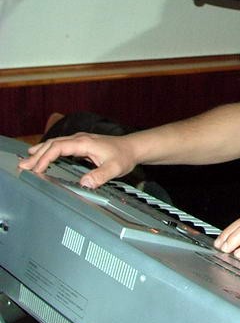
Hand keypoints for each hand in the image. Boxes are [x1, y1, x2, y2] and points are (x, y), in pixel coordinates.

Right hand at [18, 133, 135, 187]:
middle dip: (37, 155)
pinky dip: (48, 151)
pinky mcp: (81, 144)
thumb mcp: (115, 168)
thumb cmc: (124, 156)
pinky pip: (60, 145)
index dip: (45, 158)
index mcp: (84, 143)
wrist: (133, 148)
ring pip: (55, 143)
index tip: (36, 169)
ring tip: (27, 162)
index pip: (58, 148)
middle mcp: (80, 139)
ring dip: (40, 152)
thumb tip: (85, 183)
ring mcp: (80, 140)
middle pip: (52, 144)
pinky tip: (42, 156)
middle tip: (23, 167)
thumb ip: (100, 175)